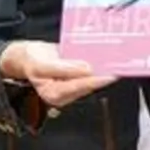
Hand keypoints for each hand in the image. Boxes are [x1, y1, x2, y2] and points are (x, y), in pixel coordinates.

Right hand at [0, 41, 116, 108]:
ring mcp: (73, 85)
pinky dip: (99, 65)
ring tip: (119, 62)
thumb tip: (86, 69)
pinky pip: (90, 72)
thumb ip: (63, 68)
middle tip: (120, 67)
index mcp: (55, 94)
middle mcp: (66, 93)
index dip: (96, 80)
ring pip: (92, 78)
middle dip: (104, 75)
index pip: (80, 86)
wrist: (28, 55)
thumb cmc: (31, 61)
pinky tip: (109, 58)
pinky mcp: (77, 77)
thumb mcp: (41, 64)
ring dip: (105, 70)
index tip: (110, 74)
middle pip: (89, 84)